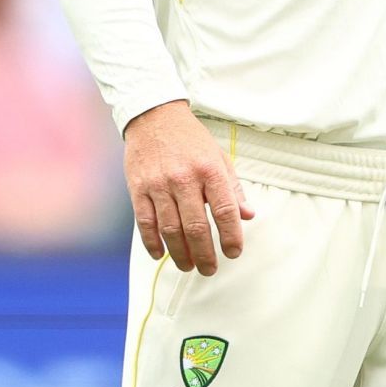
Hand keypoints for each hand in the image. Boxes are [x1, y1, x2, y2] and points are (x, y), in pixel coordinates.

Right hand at [122, 100, 254, 274]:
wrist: (154, 116)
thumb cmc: (191, 140)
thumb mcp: (219, 157)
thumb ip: (233, 188)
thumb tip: (247, 216)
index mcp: (210, 170)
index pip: (225, 210)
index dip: (231, 236)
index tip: (234, 252)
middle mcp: (184, 178)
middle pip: (197, 227)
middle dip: (205, 254)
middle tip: (210, 269)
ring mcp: (158, 185)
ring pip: (171, 229)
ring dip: (180, 254)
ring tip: (189, 266)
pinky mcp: (138, 188)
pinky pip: (145, 223)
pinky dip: (153, 243)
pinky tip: (161, 254)